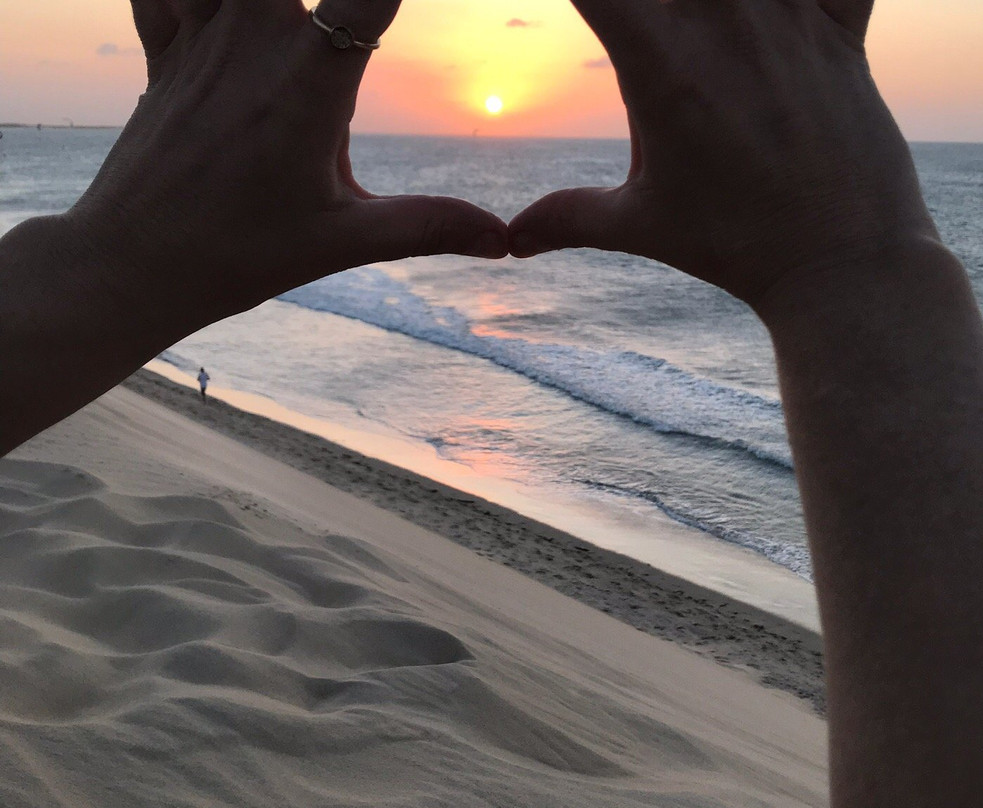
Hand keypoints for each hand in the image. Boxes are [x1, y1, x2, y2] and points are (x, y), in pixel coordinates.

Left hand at [72, 0, 507, 326]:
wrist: (130, 266)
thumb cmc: (238, 256)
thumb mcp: (343, 241)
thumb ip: (428, 226)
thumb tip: (504, 240)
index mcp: (307, 79)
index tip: (393, 8)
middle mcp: (254, 40)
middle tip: (337, 27)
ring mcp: (202, 38)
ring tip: (290, 24)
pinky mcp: (165, 53)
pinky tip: (217, 10)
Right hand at [509, 0, 937, 307]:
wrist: (841, 265)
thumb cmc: (736, 245)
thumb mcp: (640, 226)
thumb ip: (567, 218)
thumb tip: (510, 239)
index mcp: (661, 67)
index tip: (594, 17)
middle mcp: (724, 24)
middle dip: (650, 8)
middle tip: (651, 34)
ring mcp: (789, 17)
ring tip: (706, 29)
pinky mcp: (843, 24)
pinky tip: (781, 9)